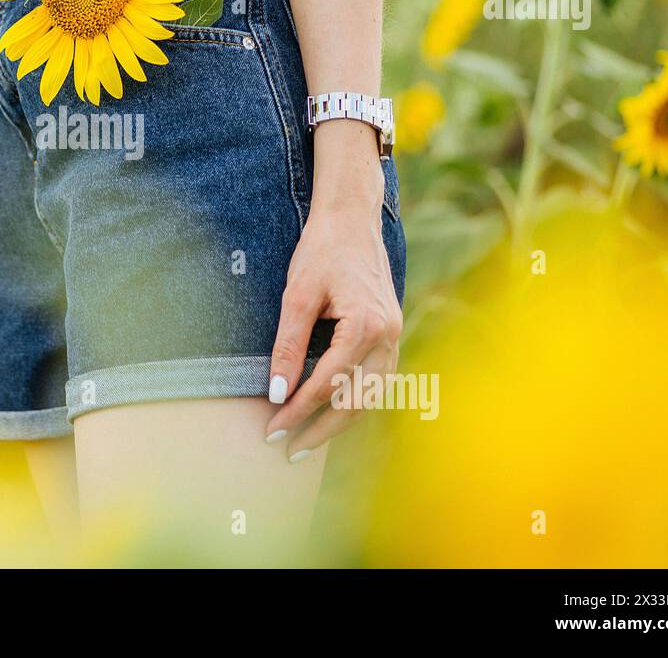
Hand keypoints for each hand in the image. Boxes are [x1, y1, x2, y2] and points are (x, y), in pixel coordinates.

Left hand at [264, 157, 401, 460]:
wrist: (352, 217)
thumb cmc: (321, 250)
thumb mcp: (296, 295)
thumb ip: (287, 345)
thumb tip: (276, 392)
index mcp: (366, 325)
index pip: (327, 384)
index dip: (298, 411)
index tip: (272, 429)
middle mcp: (388, 335)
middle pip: (356, 401)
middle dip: (321, 430)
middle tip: (287, 450)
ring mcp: (395, 335)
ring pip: (372, 396)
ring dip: (340, 422)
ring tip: (307, 441)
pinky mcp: (391, 332)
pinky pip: (378, 380)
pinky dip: (355, 401)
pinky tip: (331, 413)